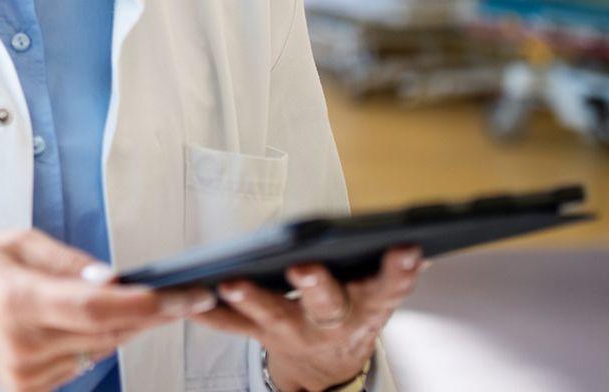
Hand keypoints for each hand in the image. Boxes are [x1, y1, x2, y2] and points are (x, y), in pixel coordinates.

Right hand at [0, 229, 216, 391]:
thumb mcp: (20, 243)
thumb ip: (71, 262)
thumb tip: (117, 280)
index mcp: (18, 299)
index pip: (97, 308)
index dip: (147, 305)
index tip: (184, 296)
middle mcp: (23, 343)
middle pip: (110, 333)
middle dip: (152, 314)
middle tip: (182, 295)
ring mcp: (27, 373)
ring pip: (102, 350)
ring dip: (122, 327)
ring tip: (125, 301)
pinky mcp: (30, 389)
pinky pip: (84, 364)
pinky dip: (95, 342)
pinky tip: (82, 322)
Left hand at [189, 246, 424, 391]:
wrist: (329, 365)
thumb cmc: (352, 310)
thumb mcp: (378, 297)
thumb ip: (391, 274)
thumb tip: (416, 244)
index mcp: (368, 306)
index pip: (389, 287)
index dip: (398, 271)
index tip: (405, 248)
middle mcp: (332, 322)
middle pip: (326, 304)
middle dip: (315, 284)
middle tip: (303, 265)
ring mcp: (295, 331)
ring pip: (274, 316)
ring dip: (252, 299)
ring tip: (230, 281)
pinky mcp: (262, 335)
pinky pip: (234, 326)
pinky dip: (212, 314)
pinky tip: (192, 298)